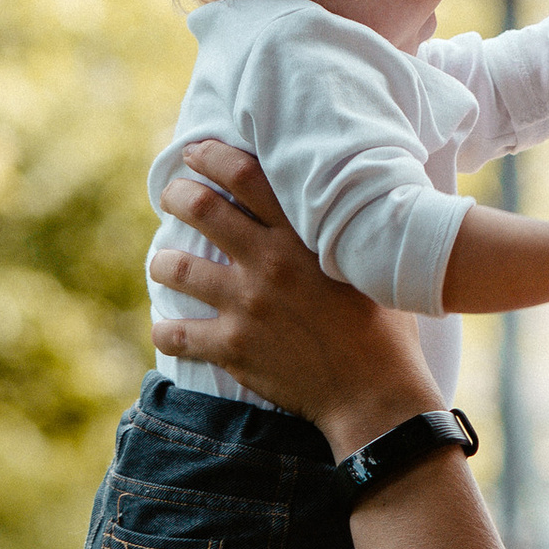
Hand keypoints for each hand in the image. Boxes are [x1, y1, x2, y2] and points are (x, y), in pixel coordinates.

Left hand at [151, 142, 437, 455]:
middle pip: (202, 209)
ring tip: (164, 263)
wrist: (374, 394)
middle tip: (171, 196)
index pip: (246, 176)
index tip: (196, 153)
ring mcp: (247, 306)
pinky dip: (165, 330)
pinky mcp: (233, 348)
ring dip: (163, 262)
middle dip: (177, 195)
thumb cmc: (385, 331)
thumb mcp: (372, 269)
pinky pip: (177, 333)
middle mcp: (269, 263)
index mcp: (303, 237)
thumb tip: (346, 208)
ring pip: (177, 268)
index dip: (212, 156)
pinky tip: (166, 330)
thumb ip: (346, 237)